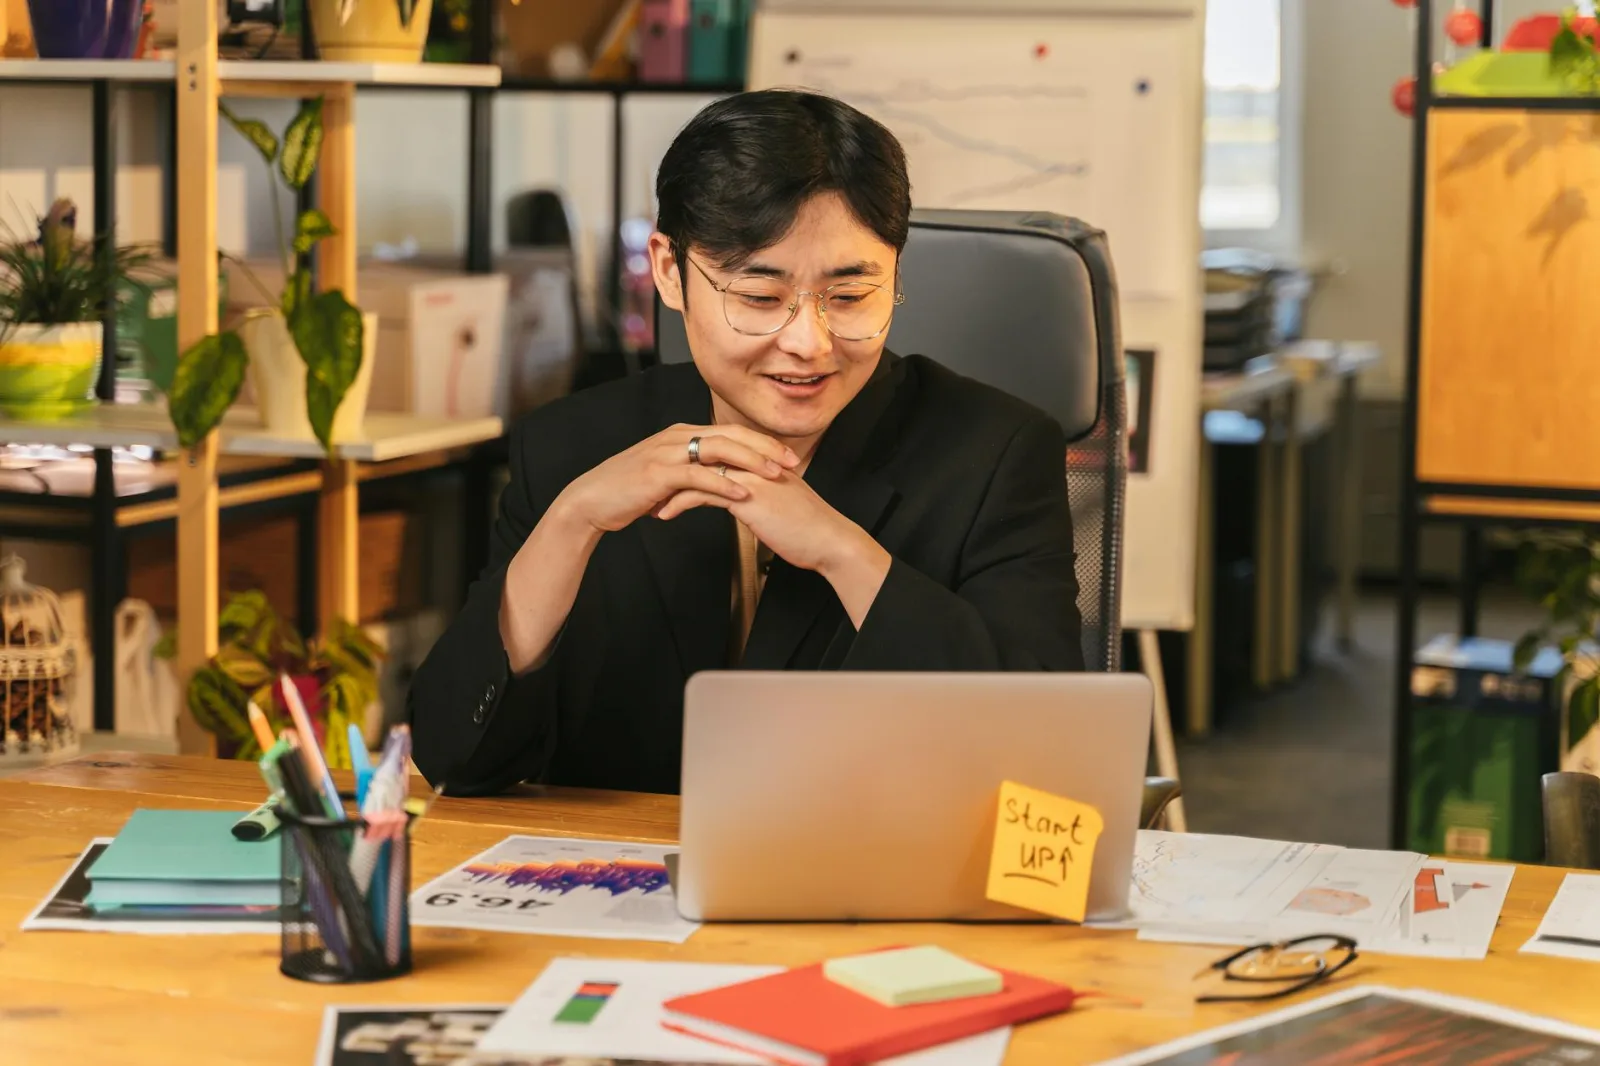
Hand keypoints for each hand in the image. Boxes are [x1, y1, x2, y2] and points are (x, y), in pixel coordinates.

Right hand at [556, 423, 800, 533]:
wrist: (592, 500)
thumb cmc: (629, 492)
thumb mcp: (667, 478)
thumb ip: (692, 474)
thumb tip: (717, 482)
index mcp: (682, 434)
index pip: (731, 431)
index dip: (761, 442)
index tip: (787, 456)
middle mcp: (677, 436)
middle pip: (731, 434)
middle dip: (765, 447)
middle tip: (792, 462)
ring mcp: (667, 453)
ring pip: (718, 450)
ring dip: (751, 462)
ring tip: (776, 475)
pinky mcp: (658, 474)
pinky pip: (698, 475)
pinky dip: (723, 484)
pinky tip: (743, 494)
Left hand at [656, 467, 847, 570]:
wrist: (827, 539)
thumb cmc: (806, 526)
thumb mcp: (778, 501)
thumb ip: (758, 490)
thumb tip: (740, 496)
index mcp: (760, 459)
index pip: (714, 451)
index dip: (689, 463)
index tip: (668, 478)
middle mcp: (752, 461)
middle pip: (701, 455)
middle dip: (672, 471)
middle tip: (649, 485)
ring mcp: (748, 475)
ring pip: (697, 471)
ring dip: (669, 487)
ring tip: (651, 502)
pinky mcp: (745, 495)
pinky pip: (702, 493)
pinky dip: (679, 503)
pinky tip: (665, 514)